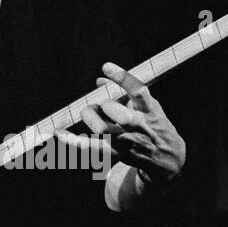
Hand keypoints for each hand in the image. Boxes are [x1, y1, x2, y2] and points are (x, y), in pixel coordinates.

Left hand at [78, 61, 185, 184]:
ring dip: (90, 118)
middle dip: (104, 104)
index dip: (122, 77)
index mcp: (149, 110)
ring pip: (102, 129)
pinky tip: (59, 133)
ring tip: (88, 115)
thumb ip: (125, 91)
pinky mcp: (117, 155)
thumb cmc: (155, 127)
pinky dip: (73, 140)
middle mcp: (139, 126)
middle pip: (115, 111)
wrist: (168, 160)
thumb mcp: (148, 107)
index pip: (138, 91)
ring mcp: (128, 142)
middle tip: (100, 105)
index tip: (105, 66)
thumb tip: (99, 78)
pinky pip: (92, 148)